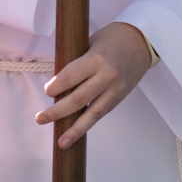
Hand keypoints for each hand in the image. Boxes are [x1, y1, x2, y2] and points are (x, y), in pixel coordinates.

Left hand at [36, 21, 151, 149]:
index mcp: (96, 59)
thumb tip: (55, 82)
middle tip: (40, 118)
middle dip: (57, 112)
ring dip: (74, 130)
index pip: (70, 77)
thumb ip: (75, 63)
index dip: (55, 87)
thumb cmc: (110, 39)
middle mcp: (107, 76)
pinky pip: (100, 114)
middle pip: (78, 100)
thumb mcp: (89, 43)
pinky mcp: (119, 99)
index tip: (47, 91)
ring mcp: (115, 90)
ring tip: (61, 143)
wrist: (141, 42)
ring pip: (92, 115)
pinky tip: (75, 133)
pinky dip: (86, 124)